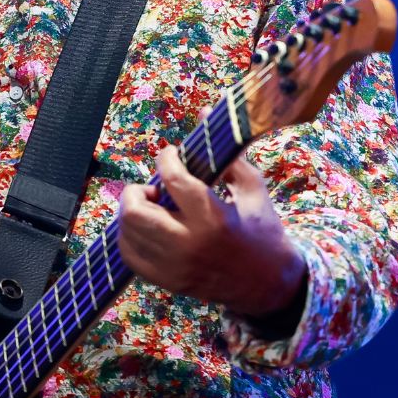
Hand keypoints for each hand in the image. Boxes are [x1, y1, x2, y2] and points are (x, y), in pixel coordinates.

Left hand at [118, 145, 306, 319]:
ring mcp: (175, 267)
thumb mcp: (254, 190)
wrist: (270, 285)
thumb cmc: (263, 231)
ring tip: (152, 207)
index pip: (173, 179)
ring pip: (127, 232)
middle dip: (136, 191)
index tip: (171, 153)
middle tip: (153, 188)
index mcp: (214, 219)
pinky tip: (147, 228)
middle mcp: (190, 245)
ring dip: (132, 211)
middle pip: (135, 211)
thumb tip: (206, 113)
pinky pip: (129, 255)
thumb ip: (228, 155)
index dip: (166, 157)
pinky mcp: (167, 281)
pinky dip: (130, 236)